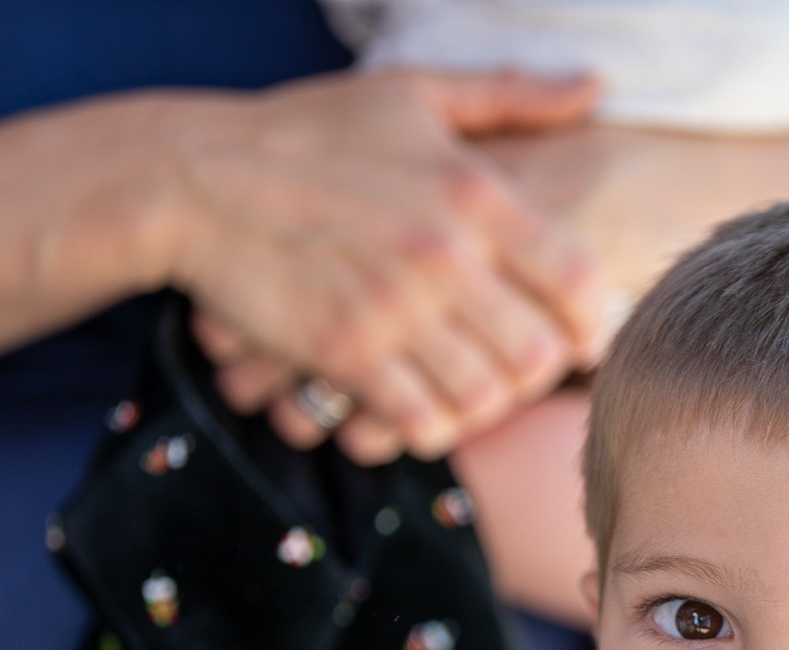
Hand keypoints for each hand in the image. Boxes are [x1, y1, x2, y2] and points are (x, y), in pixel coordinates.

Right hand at [162, 68, 603, 461]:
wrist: (193, 178)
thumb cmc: (307, 132)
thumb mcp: (412, 94)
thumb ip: (510, 95)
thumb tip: (595, 86)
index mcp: (473, 193)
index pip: (577, 280)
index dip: (588, 321)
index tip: (573, 333)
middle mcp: (443, 253)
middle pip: (538, 352)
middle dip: (536, 373)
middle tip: (515, 372)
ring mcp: (393, 308)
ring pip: (484, 394)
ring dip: (480, 404)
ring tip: (465, 390)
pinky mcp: (344, 351)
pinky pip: (422, 419)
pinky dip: (429, 425)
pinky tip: (417, 407)